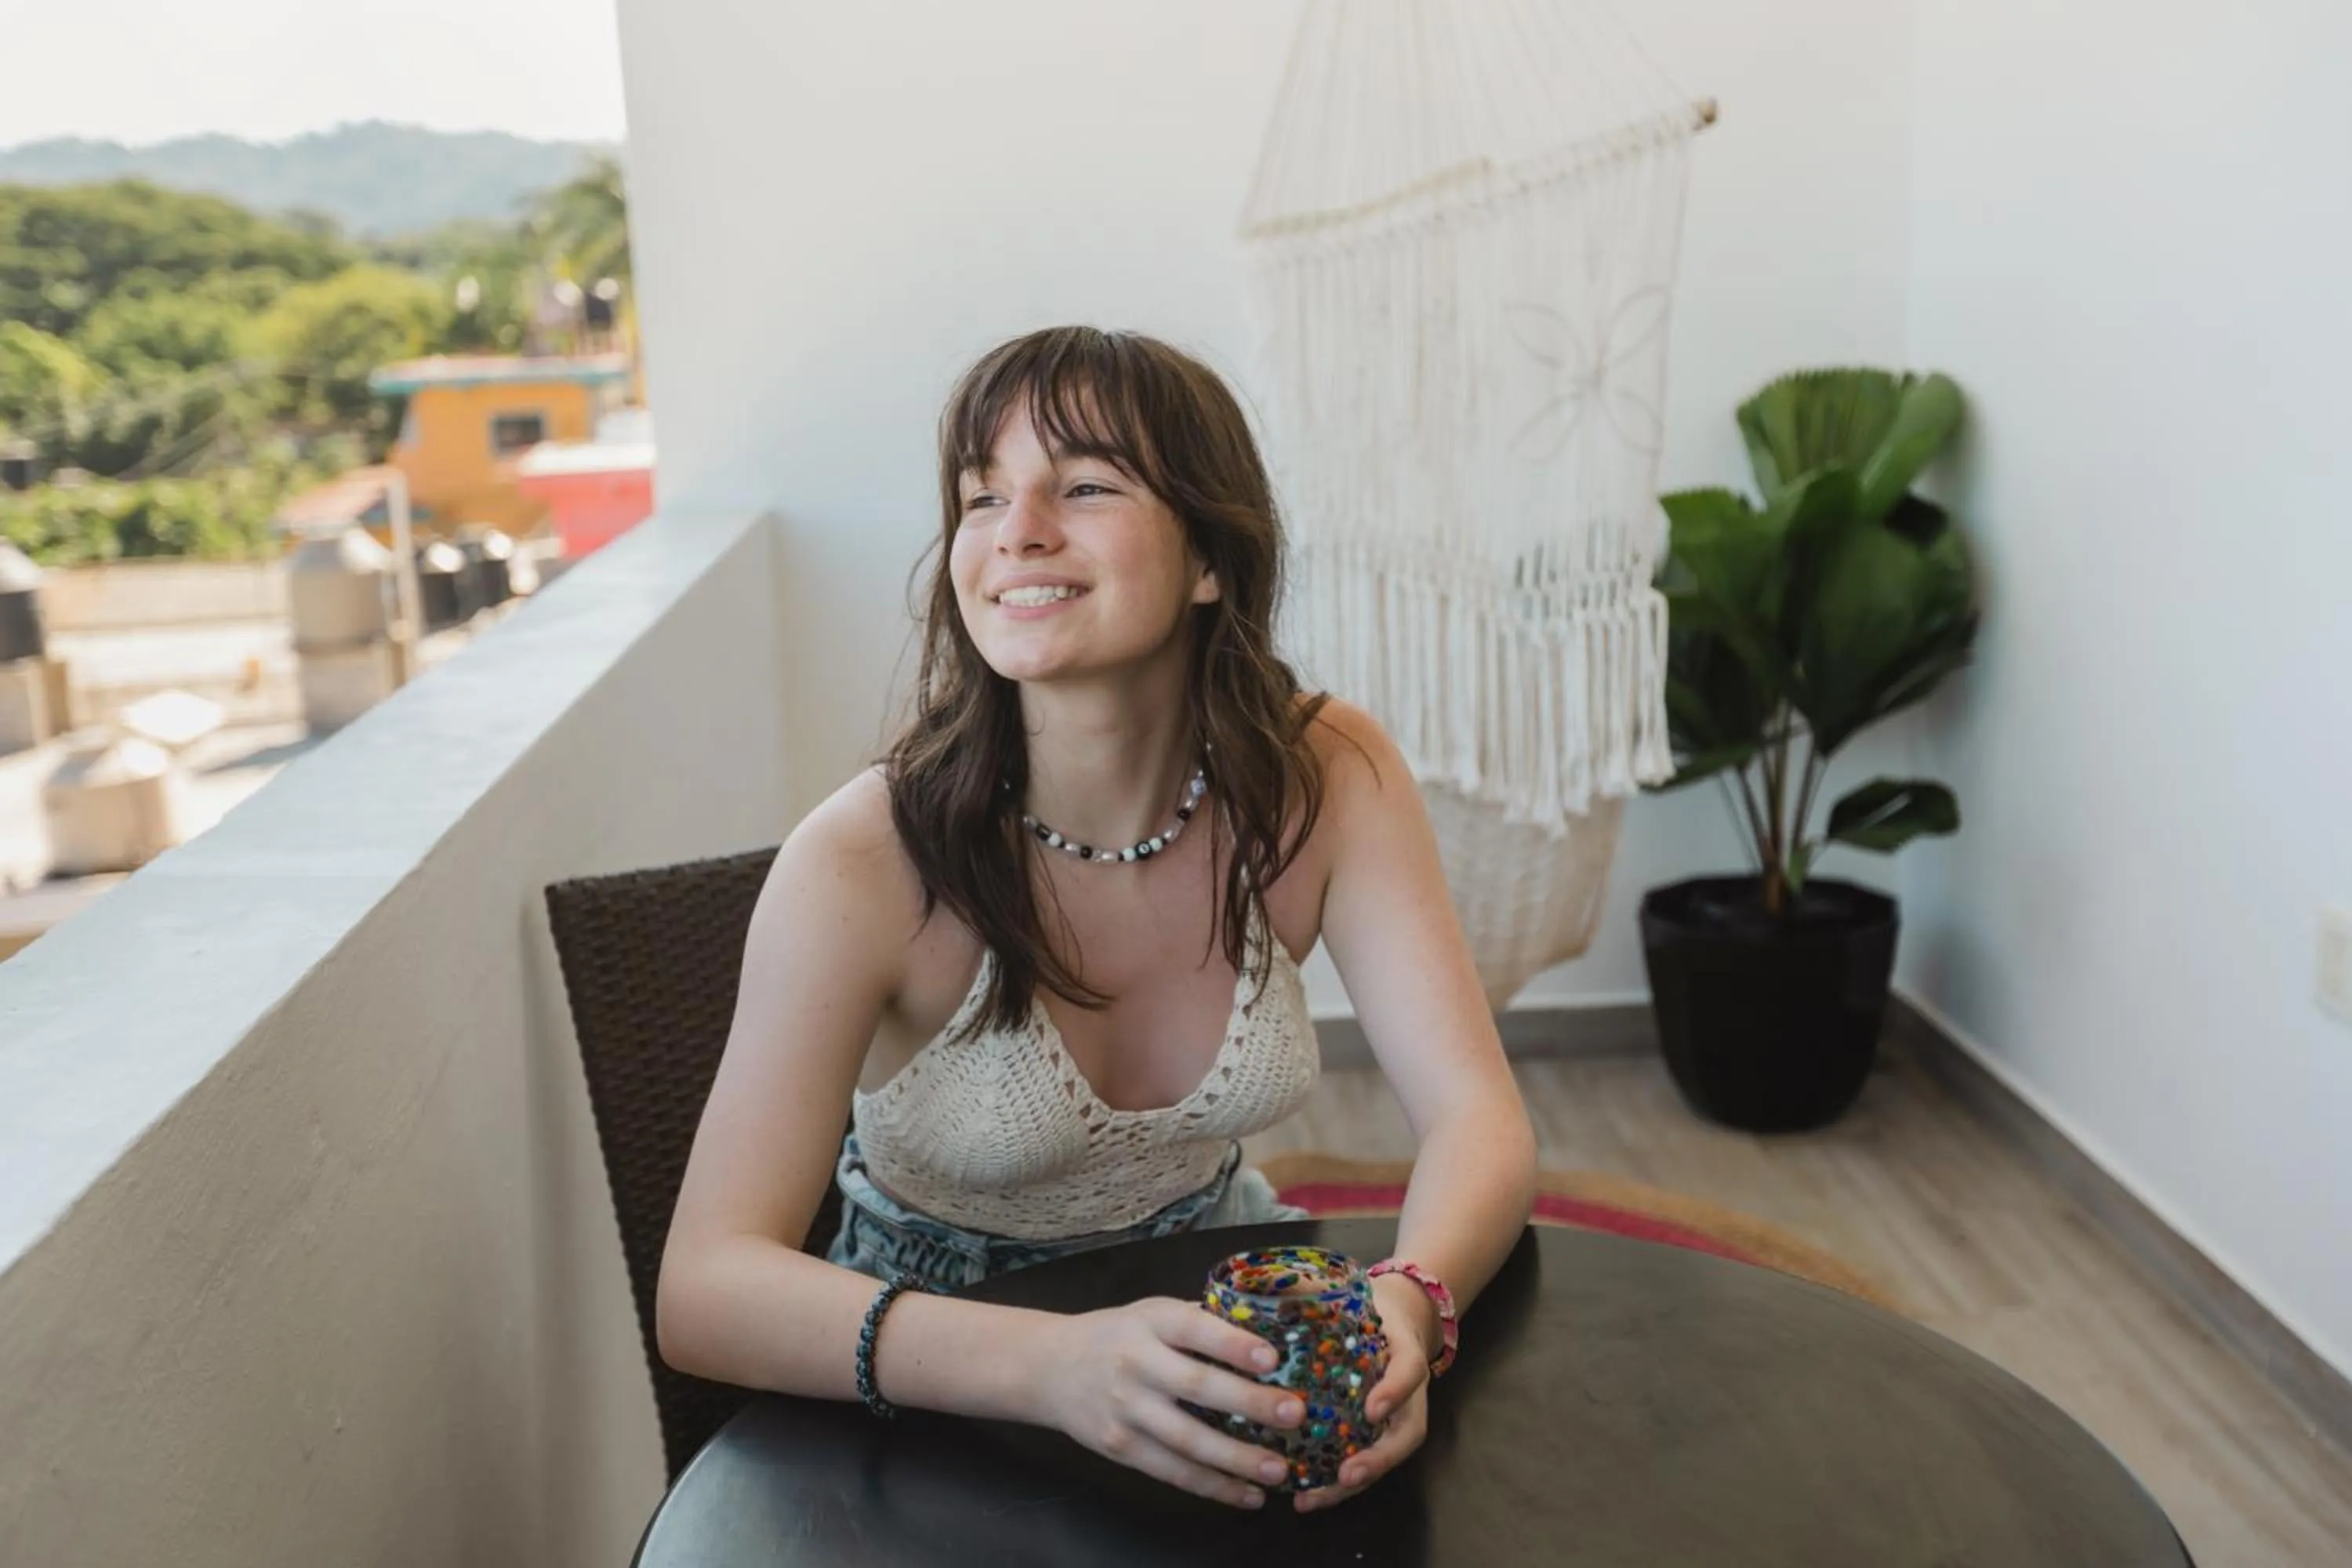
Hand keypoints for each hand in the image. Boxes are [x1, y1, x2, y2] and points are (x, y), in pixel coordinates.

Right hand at [1032, 1297, 1305, 1508]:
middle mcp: (1136, 1364)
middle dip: (1248, 1403)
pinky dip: (1211, 1486)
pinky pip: (1171, 1472)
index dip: (1232, 1344)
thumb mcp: (1152, 1313)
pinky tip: (1246, 1494)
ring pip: (1186, 1440)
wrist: (1050, 1367)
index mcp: (1150, 1322)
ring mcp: (1125, 1410)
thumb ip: (1200, 1324)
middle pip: (1195, 1387)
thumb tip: (1270, 1335)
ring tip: (1278, 1470)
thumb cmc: (1119, 1336)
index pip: (1193, 1330)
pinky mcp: (1120, 1448)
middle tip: (1293, 1414)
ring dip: (1236, 1459)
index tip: (1272, 1358)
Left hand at [1294, 1271, 1434, 1512]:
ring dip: (1350, 1485)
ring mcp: (1394, 1418)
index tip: (1372, 1409)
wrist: (1398, 1316)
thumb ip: (1317, 1287)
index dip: (1395, 1391)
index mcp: (1405, 1352)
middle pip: (1404, 1435)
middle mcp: (1407, 1393)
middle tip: (1347, 1476)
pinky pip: (1361, 1462)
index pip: (1409, 1370)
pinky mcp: (1374, 1434)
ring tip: (1310, 1500)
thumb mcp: (1354, 1290)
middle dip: (1376, 1460)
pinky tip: (1301, 1496)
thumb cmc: (1369, 1305)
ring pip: (1383, 1458)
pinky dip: (1335, 1484)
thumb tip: (1271, 1281)